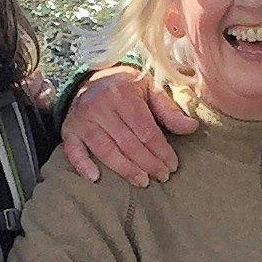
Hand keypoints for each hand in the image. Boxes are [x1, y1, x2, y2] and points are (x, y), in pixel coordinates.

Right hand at [58, 67, 194, 185]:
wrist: (90, 79)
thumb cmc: (125, 88)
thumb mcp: (149, 89)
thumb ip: (168, 110)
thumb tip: (192, 127)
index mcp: (123, 94)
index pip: (146, 130)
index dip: (161, 150)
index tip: (172, 166)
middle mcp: (101, 106)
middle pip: (128, 143)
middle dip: (148, 163)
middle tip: (161, 177)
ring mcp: (83, 119)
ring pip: (105, 150)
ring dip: (125, 169)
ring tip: (142, 181)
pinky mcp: (69, 130)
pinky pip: (73, 150)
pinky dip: (82, 165)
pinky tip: (95, 178)